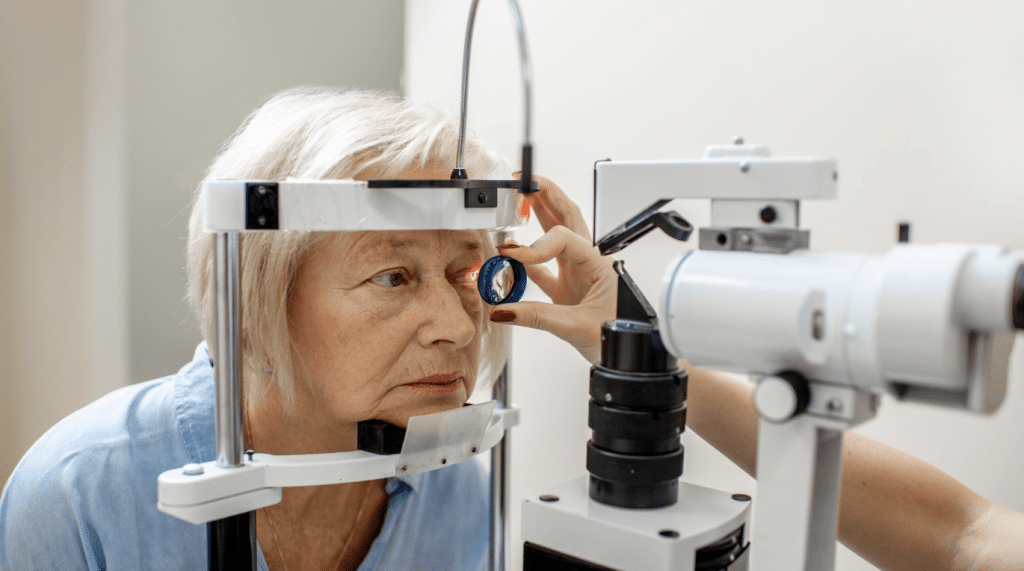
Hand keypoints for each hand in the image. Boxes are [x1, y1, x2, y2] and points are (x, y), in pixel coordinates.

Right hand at [488, 174, 617, 364]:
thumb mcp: (576, 327)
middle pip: (568, 217)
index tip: (514, 256)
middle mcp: (589, 263)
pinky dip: (528, 262)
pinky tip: (512, 256)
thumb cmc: (619, 336)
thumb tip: (503, 311)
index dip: (537, 244)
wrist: (630, 355)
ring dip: (538, 219)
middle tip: (525, 181)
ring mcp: (578, 274)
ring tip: (519, 203)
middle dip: (547, 195)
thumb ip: (536, 317)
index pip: (565, 238)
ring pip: (556, 238)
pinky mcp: (569, 290)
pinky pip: (545, 269)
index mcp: (599, 264)